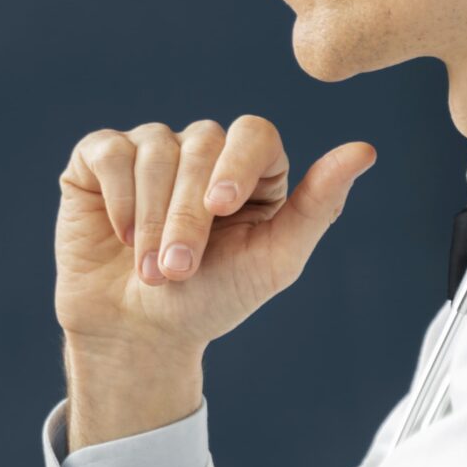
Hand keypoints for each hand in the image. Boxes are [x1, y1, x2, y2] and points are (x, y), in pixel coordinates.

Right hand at [55, 117, 373, 444]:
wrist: (138, 333)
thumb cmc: (212, 299)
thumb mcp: (274, 262)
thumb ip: (318, 207)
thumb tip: (364, 150)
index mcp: (251, 168)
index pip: (252, 133)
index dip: (236, 164)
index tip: (220, 208)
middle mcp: (201, 151)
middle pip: (199, 144)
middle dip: (186, 214)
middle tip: (178, 268)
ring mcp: (150, 151)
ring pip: (153, 150)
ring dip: (149, 218)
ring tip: (150, 270)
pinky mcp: (101, 161)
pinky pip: (109, 153)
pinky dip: (117, 198)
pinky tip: (119, 236)